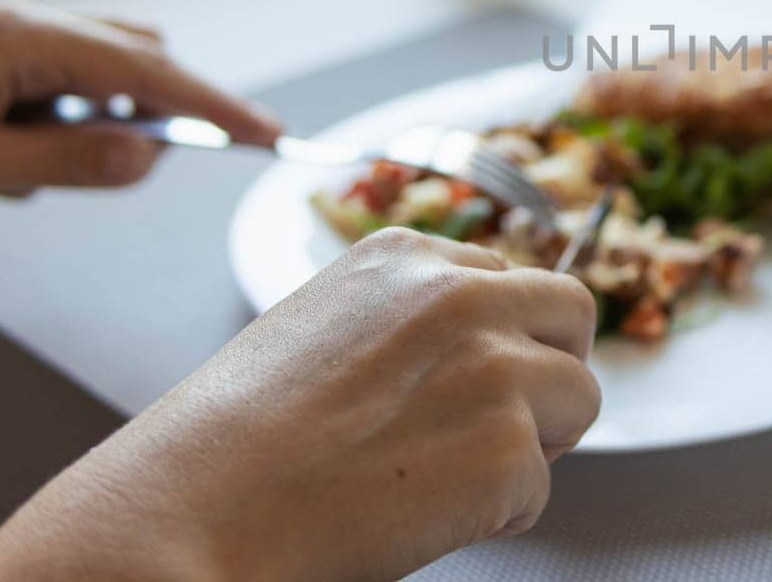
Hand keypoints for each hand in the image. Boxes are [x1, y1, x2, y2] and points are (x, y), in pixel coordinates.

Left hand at [0, 0, 280, 196]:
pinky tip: (17, 156)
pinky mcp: (6, 62)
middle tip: (139, 166)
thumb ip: (59, 161)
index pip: (142, 69)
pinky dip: (71, 128)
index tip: (265, 131)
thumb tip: (144, 157)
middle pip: (137, 61)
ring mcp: (16, 41)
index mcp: (19, 37)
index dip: (210, 102)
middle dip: (157, 115)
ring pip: (106, 78)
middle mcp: (26, 27)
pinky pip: (70, 90)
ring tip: (31, 171)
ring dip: (102, 127)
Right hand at [0, 228, 601, 580]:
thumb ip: (409, 316)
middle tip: (504, 424)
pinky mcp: (508, 448)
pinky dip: (497, 514)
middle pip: (572, 315)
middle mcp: (464, 293)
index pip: (510, 277)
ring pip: (579, 399)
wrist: (192, 508)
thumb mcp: (322, 323)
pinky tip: (420, 515)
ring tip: (444, 476)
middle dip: (551, 368)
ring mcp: (495, 367)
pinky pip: (541, 487)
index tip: (468, 377)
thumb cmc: (235, 436)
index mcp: (410, 255)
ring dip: (532, 444)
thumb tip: (483, 344)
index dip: (502, 335)